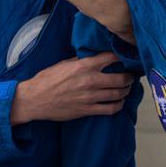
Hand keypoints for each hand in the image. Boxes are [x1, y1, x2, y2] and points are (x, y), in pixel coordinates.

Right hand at [10, 52, 133, 123]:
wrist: (34, 99)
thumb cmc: (46, 80)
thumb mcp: (63, 64)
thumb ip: (80, 61)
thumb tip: (93, 57)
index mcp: (84, 66)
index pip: (111, 58)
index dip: (122, 57)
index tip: (126, 57)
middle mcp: (90, 80)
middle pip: (120, 78)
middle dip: (129, 77)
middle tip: (131, 76)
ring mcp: (90, 97)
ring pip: (118, 94)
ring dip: (126, 91)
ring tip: (127, 88)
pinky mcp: (87, 110)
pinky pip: (110, 109)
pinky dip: (118, 105)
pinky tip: (119, 102)